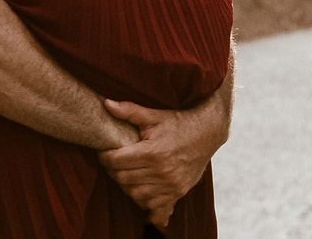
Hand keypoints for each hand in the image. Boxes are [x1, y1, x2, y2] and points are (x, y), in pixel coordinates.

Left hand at [98, 98, 215, 228]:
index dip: (105, 157)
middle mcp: (161, 172)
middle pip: (123, 179)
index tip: (104, 152)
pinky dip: (145, 202)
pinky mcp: (178, 193)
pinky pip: (154, 207)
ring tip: (127, 173)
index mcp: (153, 152)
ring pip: (135, 195)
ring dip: (127, 186)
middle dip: (113, 170)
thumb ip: (129, 111)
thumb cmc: (177, 123)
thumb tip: (106, 104)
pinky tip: (143, 193)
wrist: (207, 133)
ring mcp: (170, 186)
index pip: (117, 161)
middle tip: (113, 162)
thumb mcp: (154, 115)